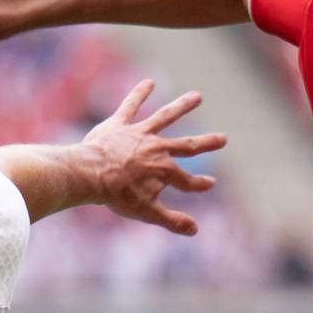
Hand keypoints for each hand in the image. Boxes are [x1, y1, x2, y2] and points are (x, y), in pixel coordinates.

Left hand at [79, 79, 225, 234]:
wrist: (89, 174)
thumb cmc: (116, 195)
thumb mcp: (147, 212)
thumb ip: (172, 220)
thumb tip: (196, 230)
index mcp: (164, 171)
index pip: (187, 181)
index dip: (199, 184)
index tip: (210, 183)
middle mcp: (157, 148)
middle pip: (187, 145)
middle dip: (207, 143)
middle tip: (224, 138)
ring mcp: (139, 133)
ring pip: (165, 117)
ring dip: (183, 106)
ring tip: (197, 96)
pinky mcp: (120, 124)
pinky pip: (131, 106)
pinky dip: (140, 93)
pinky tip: (149, 82)